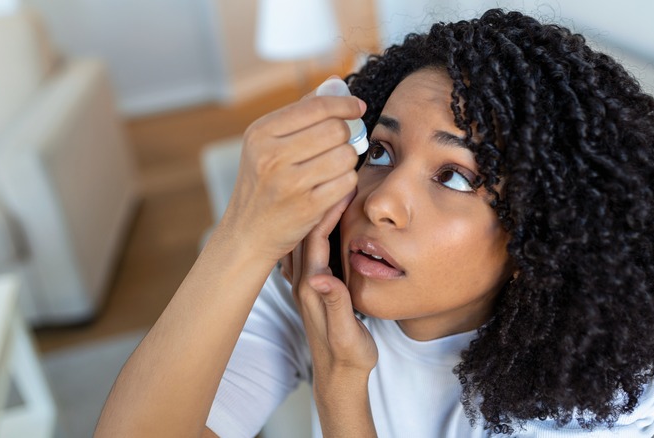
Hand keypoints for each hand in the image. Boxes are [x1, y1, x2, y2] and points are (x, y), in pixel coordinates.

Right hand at [217, 84, 364, 261]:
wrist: (248, 233)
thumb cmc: (264, 183)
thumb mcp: (268, 143)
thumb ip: (301, 112)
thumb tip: (336, 83)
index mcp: (261, 133)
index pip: (316, 106)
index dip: (344, 104)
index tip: (357, 107)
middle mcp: (271, 155)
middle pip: (335, 130)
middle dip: (345, 135)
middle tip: (341, 144)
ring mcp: (289, 183)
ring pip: (345, 155)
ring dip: (347, 160)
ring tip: (334, 166)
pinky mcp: (307, 207)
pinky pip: (347, 182)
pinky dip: (346, 182)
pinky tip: (334, 185)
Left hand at [292, 191, 377, 380]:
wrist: (337, 378)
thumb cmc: (348, 357)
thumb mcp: (346, 334)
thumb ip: (335, 305)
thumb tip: (321, 278)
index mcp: (313, 288)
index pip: (316, 239)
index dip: (327, 209)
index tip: (342, 184)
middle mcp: (305, 282)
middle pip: (306, 232)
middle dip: (319, 200)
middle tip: (333, 175)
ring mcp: (307, 284)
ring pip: (305, 238)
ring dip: (316, 211)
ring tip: (327, 187)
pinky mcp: (313, 288)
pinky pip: (310, 250)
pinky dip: (317, 229)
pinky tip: (323, 218)